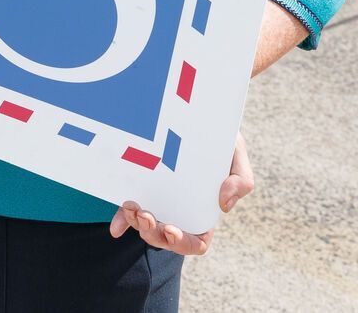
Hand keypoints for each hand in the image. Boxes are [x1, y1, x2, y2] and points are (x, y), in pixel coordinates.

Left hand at [109, 131, 252, 254]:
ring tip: (131, 206)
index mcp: (204, 213)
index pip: (196, 242)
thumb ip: (241, 180)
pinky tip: (116, 226)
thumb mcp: (235, 154)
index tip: (171, 229)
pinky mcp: (141, 190)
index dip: (182, 242)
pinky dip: (122, 220)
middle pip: (165, 238)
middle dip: (152, 234)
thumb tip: (225, 205)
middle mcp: (179, 213)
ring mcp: (158, 202)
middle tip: (145, 216)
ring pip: (146, 226)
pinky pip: (130, 211)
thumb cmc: (219, 140)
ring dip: (136, 223)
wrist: (196, 115)